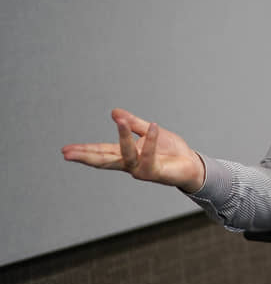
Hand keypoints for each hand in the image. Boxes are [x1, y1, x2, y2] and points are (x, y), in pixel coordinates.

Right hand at [61, 108, 205, 192]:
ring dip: (123, 137)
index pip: (101, 152)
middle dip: (86, 156)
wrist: (191, 164)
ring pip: (127, 155)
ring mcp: (141, 170)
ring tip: (119, 120)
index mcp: (126, 154)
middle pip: (104, 160)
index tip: (65, 150)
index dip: (84, 151)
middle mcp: (130, 164)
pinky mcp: (156, 172)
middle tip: (67, 154)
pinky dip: (152, 141)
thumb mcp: (149, 132)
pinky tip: (154, 127)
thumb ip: (133, 123)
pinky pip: (150, 156)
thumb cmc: (170, 151)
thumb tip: (114, 112)